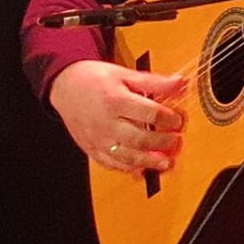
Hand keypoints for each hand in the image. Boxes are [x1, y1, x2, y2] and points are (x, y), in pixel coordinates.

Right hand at [49, 59, 185, 172]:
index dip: (169, 119)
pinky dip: (129, 169)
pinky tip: (142, 168)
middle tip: (176, 140)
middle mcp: (106, 122)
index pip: (150, 114)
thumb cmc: (94, 80)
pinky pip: (112, 164)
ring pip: (127, 157)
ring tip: (166, 162)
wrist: (64, 87)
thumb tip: (179, 83)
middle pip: (141, 139)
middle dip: (163, 142)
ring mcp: (98, 138)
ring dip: (150, 162)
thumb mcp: (124, 74)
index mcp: (115, 100)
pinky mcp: (92, 149)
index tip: (177, 120)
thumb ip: (153, 82)